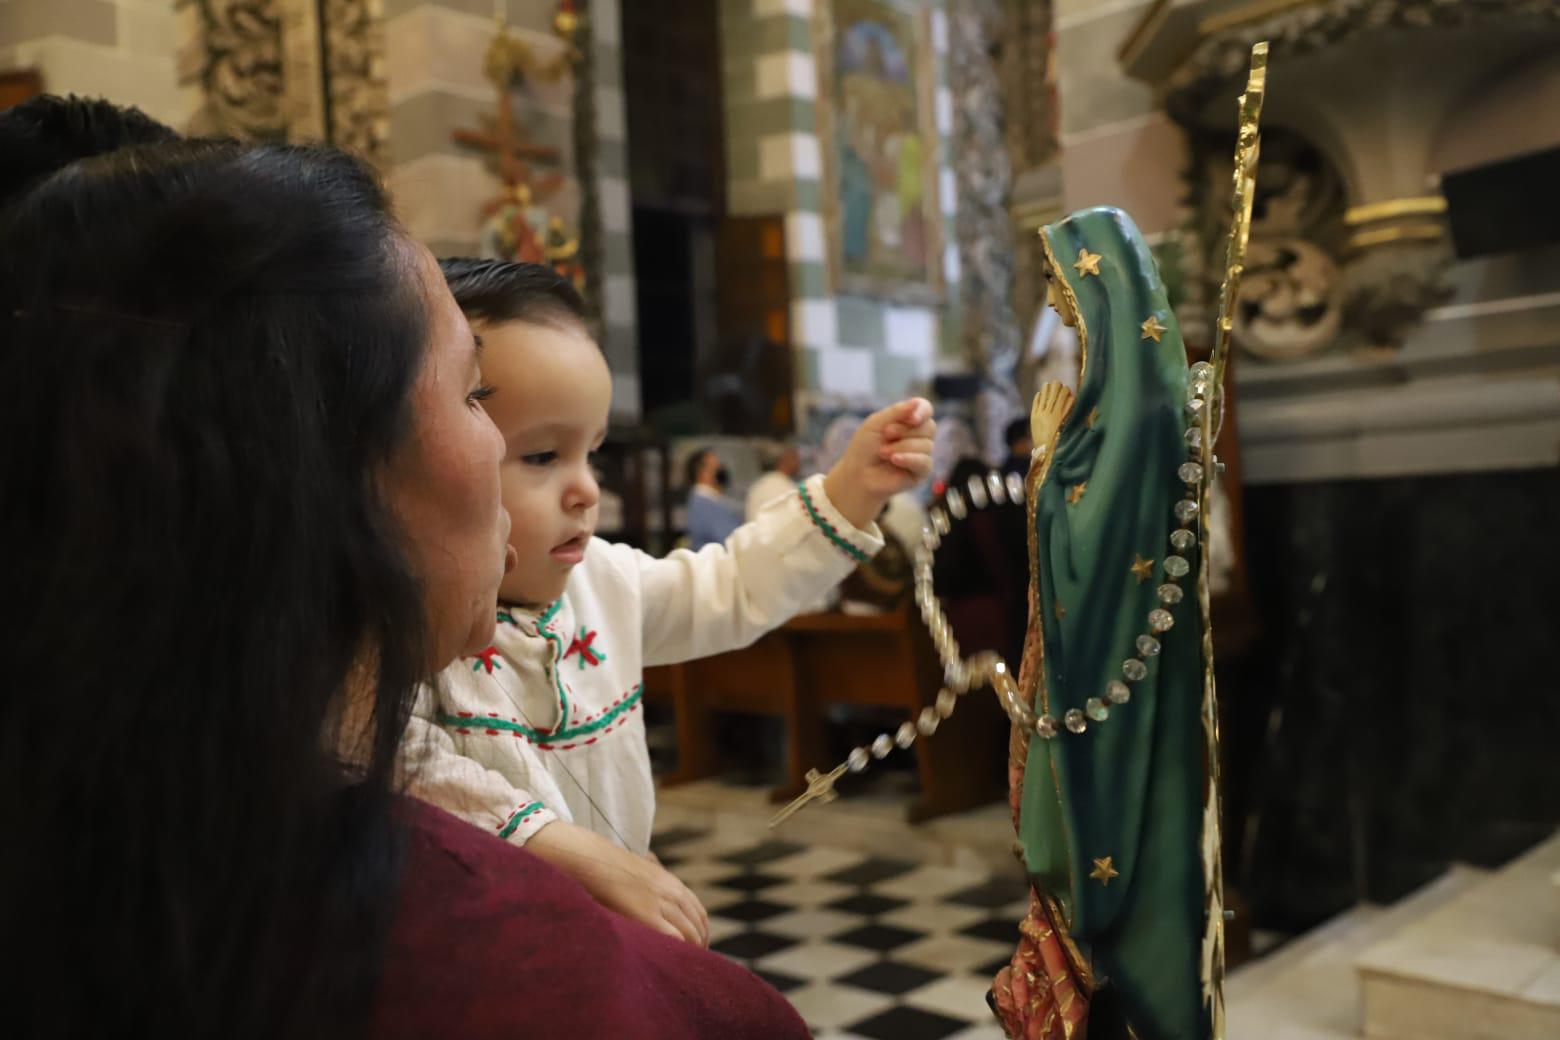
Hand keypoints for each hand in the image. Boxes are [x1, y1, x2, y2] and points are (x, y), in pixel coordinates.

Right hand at [526, 821, 709, 945]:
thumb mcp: (641, 873)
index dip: (702, 932)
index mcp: (672, 883)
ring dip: (691, 950)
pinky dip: (678, 948)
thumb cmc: (611, 870)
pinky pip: (673, 936)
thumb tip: (656, 906)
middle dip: (699, 945)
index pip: (698, 912)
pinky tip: (673, 960)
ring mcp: (661, 903)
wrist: (595, 859)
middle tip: (693, 962)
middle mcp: (672, 892)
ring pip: (689, 933)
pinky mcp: (647, 914)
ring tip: (683, 966)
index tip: (699, 946)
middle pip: (696, 925)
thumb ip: (653, 888)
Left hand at [823, 398, 936, 529]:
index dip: (922, 411)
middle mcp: (918, 436)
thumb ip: (897, 412)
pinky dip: (909, 459)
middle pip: (929, 426)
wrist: (857, 474)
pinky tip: (894, 460)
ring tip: (882, 452)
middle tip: (886, 435)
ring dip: (901, 447)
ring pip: (926, 445)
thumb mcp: (876, 423)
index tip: (911, 418)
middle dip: (905, 430)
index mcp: (908, 421)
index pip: (925, 409)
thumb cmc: (864, 448)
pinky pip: (925, 462)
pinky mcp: (921, 472)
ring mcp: (921, 454)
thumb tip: (917, 403)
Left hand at [1029, 381, 1074, 452]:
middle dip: (1056, 386)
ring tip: (1047, 384)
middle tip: (1057, 382)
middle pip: (1053, 394)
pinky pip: (1035, 404)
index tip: (1066, 389)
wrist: (1046, 452)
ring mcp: (1040, 415)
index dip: (1065, 390)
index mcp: (1060, 415)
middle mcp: (1050, 413)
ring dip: (1046, 389)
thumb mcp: (1069, 426)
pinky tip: (1040, 393)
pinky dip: (1038, 397)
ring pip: (1043, 396)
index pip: (1063, 395)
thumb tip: (1073, 398)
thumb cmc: (1062, 440)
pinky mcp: (1033, 417)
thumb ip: (1071, 412)